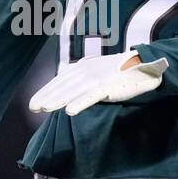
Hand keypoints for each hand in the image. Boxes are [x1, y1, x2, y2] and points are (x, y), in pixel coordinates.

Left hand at [29, 51, 168, 116]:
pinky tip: (70, 111)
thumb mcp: (95, 73)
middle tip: (33, 108)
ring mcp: (97, 78)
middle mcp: (87, 71)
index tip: (33, 103)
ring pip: (74, 90)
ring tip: (45, 108)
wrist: (144, 67)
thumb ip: (80, 79)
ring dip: (58, 99)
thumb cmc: (118, 72)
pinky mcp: (109, 86)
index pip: (60, 80)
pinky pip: (92, 96)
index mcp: (82, 67)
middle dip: (47, 96)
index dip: (45, 91)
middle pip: (63, 85)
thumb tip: (64, 88)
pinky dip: (80, 102)